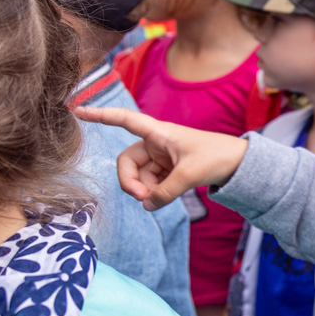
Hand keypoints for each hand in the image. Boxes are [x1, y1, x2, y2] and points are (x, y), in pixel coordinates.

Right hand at [74, 106, 248, 209]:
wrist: (237, 163)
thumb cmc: (216, 156)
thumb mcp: (190, 174)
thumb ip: (165, 192)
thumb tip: (147, 205)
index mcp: (159, 132)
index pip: (124, 120)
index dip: (101, 115)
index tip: (77, 110)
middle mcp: (155, 142)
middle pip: (127, 162)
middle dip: (130, 182)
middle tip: (143, 198)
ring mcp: (159, 157)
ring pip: (137, 176)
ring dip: (144, 191)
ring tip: (160, 199)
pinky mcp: (166, 170)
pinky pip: (149, 184)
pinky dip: (153, 193)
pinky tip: (163, 198)